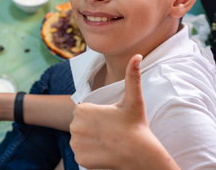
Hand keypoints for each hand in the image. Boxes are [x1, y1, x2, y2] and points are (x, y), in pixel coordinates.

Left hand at [70, 54, 163, 168]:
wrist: (141, 156)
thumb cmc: (136, 125)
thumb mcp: (133, 99)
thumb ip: (132, 76)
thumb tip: (137, 56)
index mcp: (83, 110)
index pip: (83, 111)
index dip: (97, 115)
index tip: (110, 119)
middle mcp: (75, 126)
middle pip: (80, 125)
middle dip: (92, 127)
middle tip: (110, 131)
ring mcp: (76, 144)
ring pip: (80, 139)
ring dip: (90, 140)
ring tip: (108, 141)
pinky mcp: (79, 158)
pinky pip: (81, 153)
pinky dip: (90, 153)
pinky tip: (103, 152)